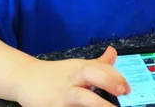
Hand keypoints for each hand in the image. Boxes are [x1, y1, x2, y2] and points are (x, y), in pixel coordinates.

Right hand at [14, 46, 128, 106]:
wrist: (26, 78)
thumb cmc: (57, 74)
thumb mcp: (77, 66)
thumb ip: (98, 63)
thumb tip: (113, 51)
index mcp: (81, 67)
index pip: (102, 68)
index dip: (116, 77)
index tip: (128, 88)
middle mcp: (73, 78)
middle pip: (92, 74)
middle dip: (109, 81)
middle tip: (124, 91)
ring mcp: (62, 94)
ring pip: (81, 97)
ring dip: (97, 104)